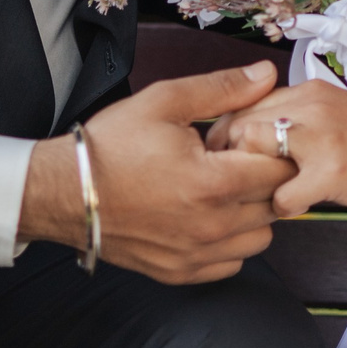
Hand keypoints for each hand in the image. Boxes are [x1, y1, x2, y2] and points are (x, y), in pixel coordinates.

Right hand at [20, 62, 295, 284]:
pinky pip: (233, 262)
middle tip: (238, 159)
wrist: (65, 191)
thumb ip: (223, 88)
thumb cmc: (111, 145)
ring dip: (253, 212)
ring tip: (224, 188)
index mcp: (214, 182)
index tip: (252, 139)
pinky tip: (209, 215)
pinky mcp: (182, 272)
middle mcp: (211, 226)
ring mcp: (197, 254)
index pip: (281, 170)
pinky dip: (232, 241)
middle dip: (266, 178)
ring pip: (261, 237)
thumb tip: (266, 75)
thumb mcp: (165, 101)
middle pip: (276, 204)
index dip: (273, 149)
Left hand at [207, 80, 346, 218]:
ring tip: (264, 193)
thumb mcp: (336, 112)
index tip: (227, 157)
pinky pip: (282, 196)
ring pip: (252, 153)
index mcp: (310, 90)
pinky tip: (298, 206)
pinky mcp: (333, 172)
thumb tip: (253, 135)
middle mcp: (311, 106)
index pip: (243, 104)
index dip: (228, 134)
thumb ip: (299, 116)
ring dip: (251, 180)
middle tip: (235, 182)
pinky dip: (283, 207)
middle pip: (239, 126)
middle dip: (229, 158)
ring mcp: (322, 138)